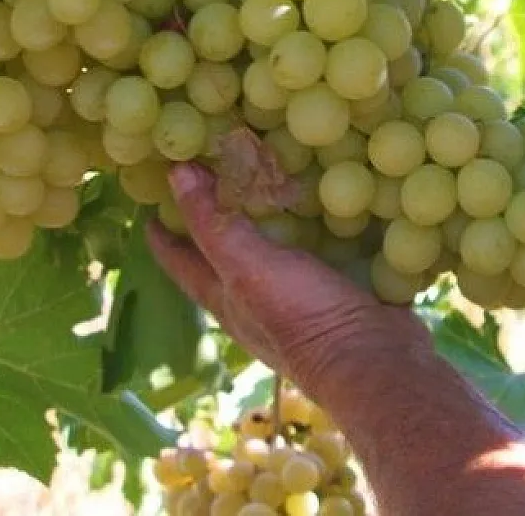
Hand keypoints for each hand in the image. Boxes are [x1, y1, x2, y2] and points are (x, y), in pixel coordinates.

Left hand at [148, 163, 433, 411]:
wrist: (376, 360)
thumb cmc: (302, 317)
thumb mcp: (248, 267)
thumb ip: (214, 223)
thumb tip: (175, 173)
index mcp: (224, 297)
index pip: (178, 261)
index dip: (161, 232)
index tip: (148, 198)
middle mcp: (254, 300)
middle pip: (224, 252)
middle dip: (218, 214)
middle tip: (218, 165)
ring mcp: (297, 297)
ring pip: (276, 248)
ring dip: (274, 214)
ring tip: (276, 168)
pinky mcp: (337, 290)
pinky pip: (322, 247)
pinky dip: (321, 222)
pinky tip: (331, 195)